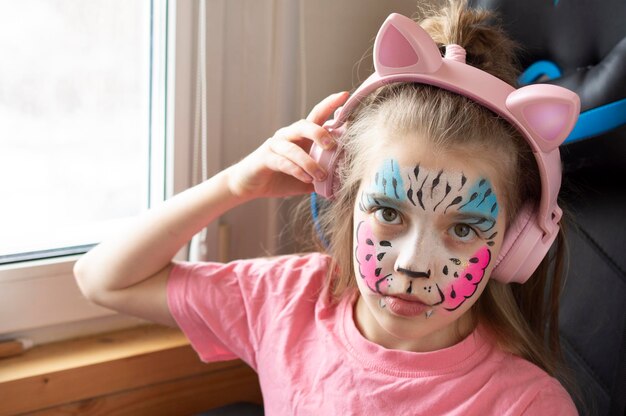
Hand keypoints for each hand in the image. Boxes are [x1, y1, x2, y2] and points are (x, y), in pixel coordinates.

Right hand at [227, 91, 348, 199]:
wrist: (249, 185)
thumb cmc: (280, 178)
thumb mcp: (307, 178)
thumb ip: (323, 175)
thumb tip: (344, 179)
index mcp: (300, 136)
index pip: (316, 115)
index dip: (329, 104)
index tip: (344, 95)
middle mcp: (288, 136)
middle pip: (304, 125)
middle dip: (319, 132)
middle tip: (332, 145)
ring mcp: (275, 145)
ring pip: (294, 148)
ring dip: (310, 162)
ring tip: (321, 176)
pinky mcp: (265, 158)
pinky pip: (283, 161)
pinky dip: (296, 170)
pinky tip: (306, 179)